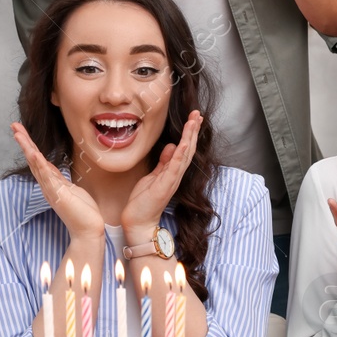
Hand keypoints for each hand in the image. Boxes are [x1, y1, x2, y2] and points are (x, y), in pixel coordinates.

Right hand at [11, 122, 103, 240]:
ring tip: (18, 133)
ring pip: (36, 164)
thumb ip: (63, 182)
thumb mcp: (73, 191)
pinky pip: (46, 175)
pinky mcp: (57, 193)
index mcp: (52, 183)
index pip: (39, 160)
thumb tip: (58, 174)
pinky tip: (33, 152)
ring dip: (27, 147)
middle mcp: (48, 185)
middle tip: (14, 126)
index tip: (22, 132)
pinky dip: (39, 163)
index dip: (30, 145)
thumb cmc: (84, 213)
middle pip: (32, 159)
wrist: (88, 230)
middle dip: (24, 141)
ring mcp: (51, 189)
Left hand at [121, 110, 202, 235]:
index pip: (184, 149)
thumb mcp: (153, 176)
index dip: (190, 133)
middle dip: (193, 130)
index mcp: (172, 171)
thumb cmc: (144, 201)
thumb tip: (170, 146)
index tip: (194, 118)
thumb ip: (163, 162)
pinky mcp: (165, 185)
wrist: (138, 222)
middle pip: (189, 149)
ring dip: (190, 137)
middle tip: (198, 113)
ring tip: (194, 121)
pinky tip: (185, 142)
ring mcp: (172, 180)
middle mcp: (176, 175)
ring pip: (185, 155)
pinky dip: (181, 154)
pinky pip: (175, 167)